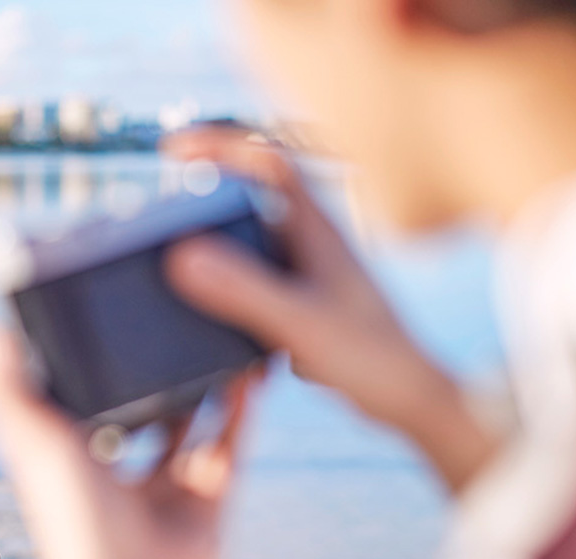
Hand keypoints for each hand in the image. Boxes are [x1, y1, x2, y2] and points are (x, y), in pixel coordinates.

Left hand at [0, 325, 255, 558]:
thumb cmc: (74, 526)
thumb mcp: (35, 447)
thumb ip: (8, 392)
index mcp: (64, 460)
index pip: (68, 400)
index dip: (77, 361)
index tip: (91, 310)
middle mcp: (112, 473)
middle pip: (129, 411)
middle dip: (141, 372)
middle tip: (157, 316)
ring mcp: (161, 488)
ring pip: (183, 426)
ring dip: (194, 386)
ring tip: (205, 332)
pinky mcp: (206, 499)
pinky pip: (227, 444)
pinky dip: (239, 410)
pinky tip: (245, 369)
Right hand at [161, 125, 498, 490]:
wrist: (412, 398)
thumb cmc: (372, 357)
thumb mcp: (300, 324)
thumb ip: (244, 291)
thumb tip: (182, 256)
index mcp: (316, 229)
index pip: (267, 160)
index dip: (219, 143)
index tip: (173, 149)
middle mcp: (312, 241)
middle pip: (253, 194)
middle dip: (207, 192)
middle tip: (163, 203)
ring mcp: (308, 272)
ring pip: (251, 241)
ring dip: (216, 247)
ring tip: (178, 266)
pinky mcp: (304, 303)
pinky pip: (255, 283)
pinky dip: (230, 293)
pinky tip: (216, 326)